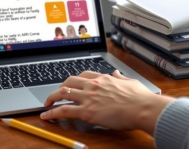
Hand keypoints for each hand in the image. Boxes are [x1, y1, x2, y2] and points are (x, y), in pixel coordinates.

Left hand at [41, 71, 173, 134]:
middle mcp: (93, 85)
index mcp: (103, 78)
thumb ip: (121, 77)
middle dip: (59, 87)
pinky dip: (52, 112)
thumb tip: (117, 73)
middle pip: (69, 81)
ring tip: (46, 104)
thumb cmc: (141, 98)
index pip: (83, 75)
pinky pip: (64, 110)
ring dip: (51, 98)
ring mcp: (88, 98)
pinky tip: (46, 115)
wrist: (143, 108)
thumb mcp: (130, 82)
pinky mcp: (87, 112)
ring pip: (63, 93)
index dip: (74, 80)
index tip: (71, 84)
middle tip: (55, 94)